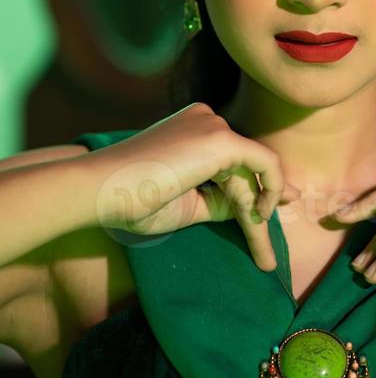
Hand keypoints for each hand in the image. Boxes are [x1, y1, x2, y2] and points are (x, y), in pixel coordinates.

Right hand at [85, 102, 299, 270]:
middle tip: (271, 255)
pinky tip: (262, 216)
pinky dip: (271, 188)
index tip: (272, 211)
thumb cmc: (133, 201)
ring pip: (254, 171)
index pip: (232, 163)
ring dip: (260, 213)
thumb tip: (255, 209)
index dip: (257, 189)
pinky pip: (264, 162)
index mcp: (193, 131)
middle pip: (245, 170)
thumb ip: (219, 201)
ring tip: (265, 256)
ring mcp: (214, 126)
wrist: (101, 190)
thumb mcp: (187, 204)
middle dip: (262, 209)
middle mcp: (207, 121)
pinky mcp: (221, 138)